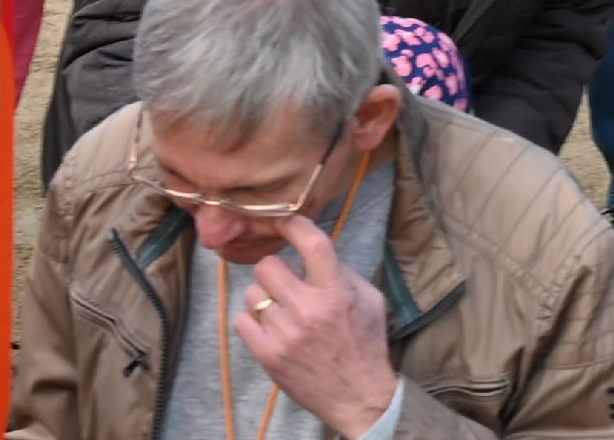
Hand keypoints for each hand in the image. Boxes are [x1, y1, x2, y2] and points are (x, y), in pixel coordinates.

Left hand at [233, 211, 399, 434]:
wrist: (356, 394)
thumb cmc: (365, 343)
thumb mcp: (370, 300)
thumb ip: (344, 274)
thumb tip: (313, 254)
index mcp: (336, 293)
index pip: (313, 245)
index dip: (295, 225)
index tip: (285, 220)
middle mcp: (307, 310)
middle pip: (268, 267)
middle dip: (275, 269)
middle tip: (285, 280)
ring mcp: (283, 334)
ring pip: (253, 293)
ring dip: (264, 296)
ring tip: (280, 308)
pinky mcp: (267, 355)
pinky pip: (242, 320)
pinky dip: (254, 319)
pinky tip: (270, 326)